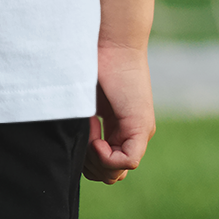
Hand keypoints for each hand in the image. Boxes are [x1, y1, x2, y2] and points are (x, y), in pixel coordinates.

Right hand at [84, 41, 155, 183]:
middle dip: (91, 167)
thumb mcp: (83, 106)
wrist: (111, 42)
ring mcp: (139, 132)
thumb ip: (83, 129)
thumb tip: (77, 154)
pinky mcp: (141, 127)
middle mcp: (131, 134)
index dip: (87, 164)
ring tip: (89, 136)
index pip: (104, 168)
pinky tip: (96, 139)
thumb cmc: (91, 65)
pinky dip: (107, 157)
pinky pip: (127, 161)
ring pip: (119, 173)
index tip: (78, 139)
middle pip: (111, 176)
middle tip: (82, 141)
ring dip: (97, 161)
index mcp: (117, 129)